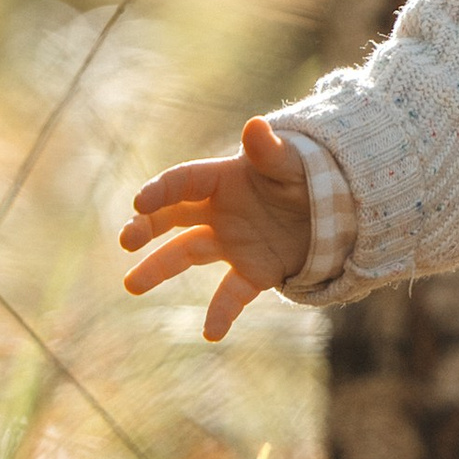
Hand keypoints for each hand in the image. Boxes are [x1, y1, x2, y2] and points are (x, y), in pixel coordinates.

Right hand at [120, 114, 312, 340]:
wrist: (332, 206)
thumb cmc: (305, 176)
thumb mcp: (291, 163)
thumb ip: (269, 151)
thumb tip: (255, 125)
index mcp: (223, 179)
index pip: (183, 182)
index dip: (161, 190)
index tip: (140, 202)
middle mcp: (219, 212)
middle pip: (173, 217)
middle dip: (147, 227)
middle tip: (126, 240)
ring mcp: (232, 242)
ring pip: (187, 254)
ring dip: (159, 268)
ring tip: (131, 284)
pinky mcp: (253, 270)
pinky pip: (231, 293)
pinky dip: (221, 312)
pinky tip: (211, 333)